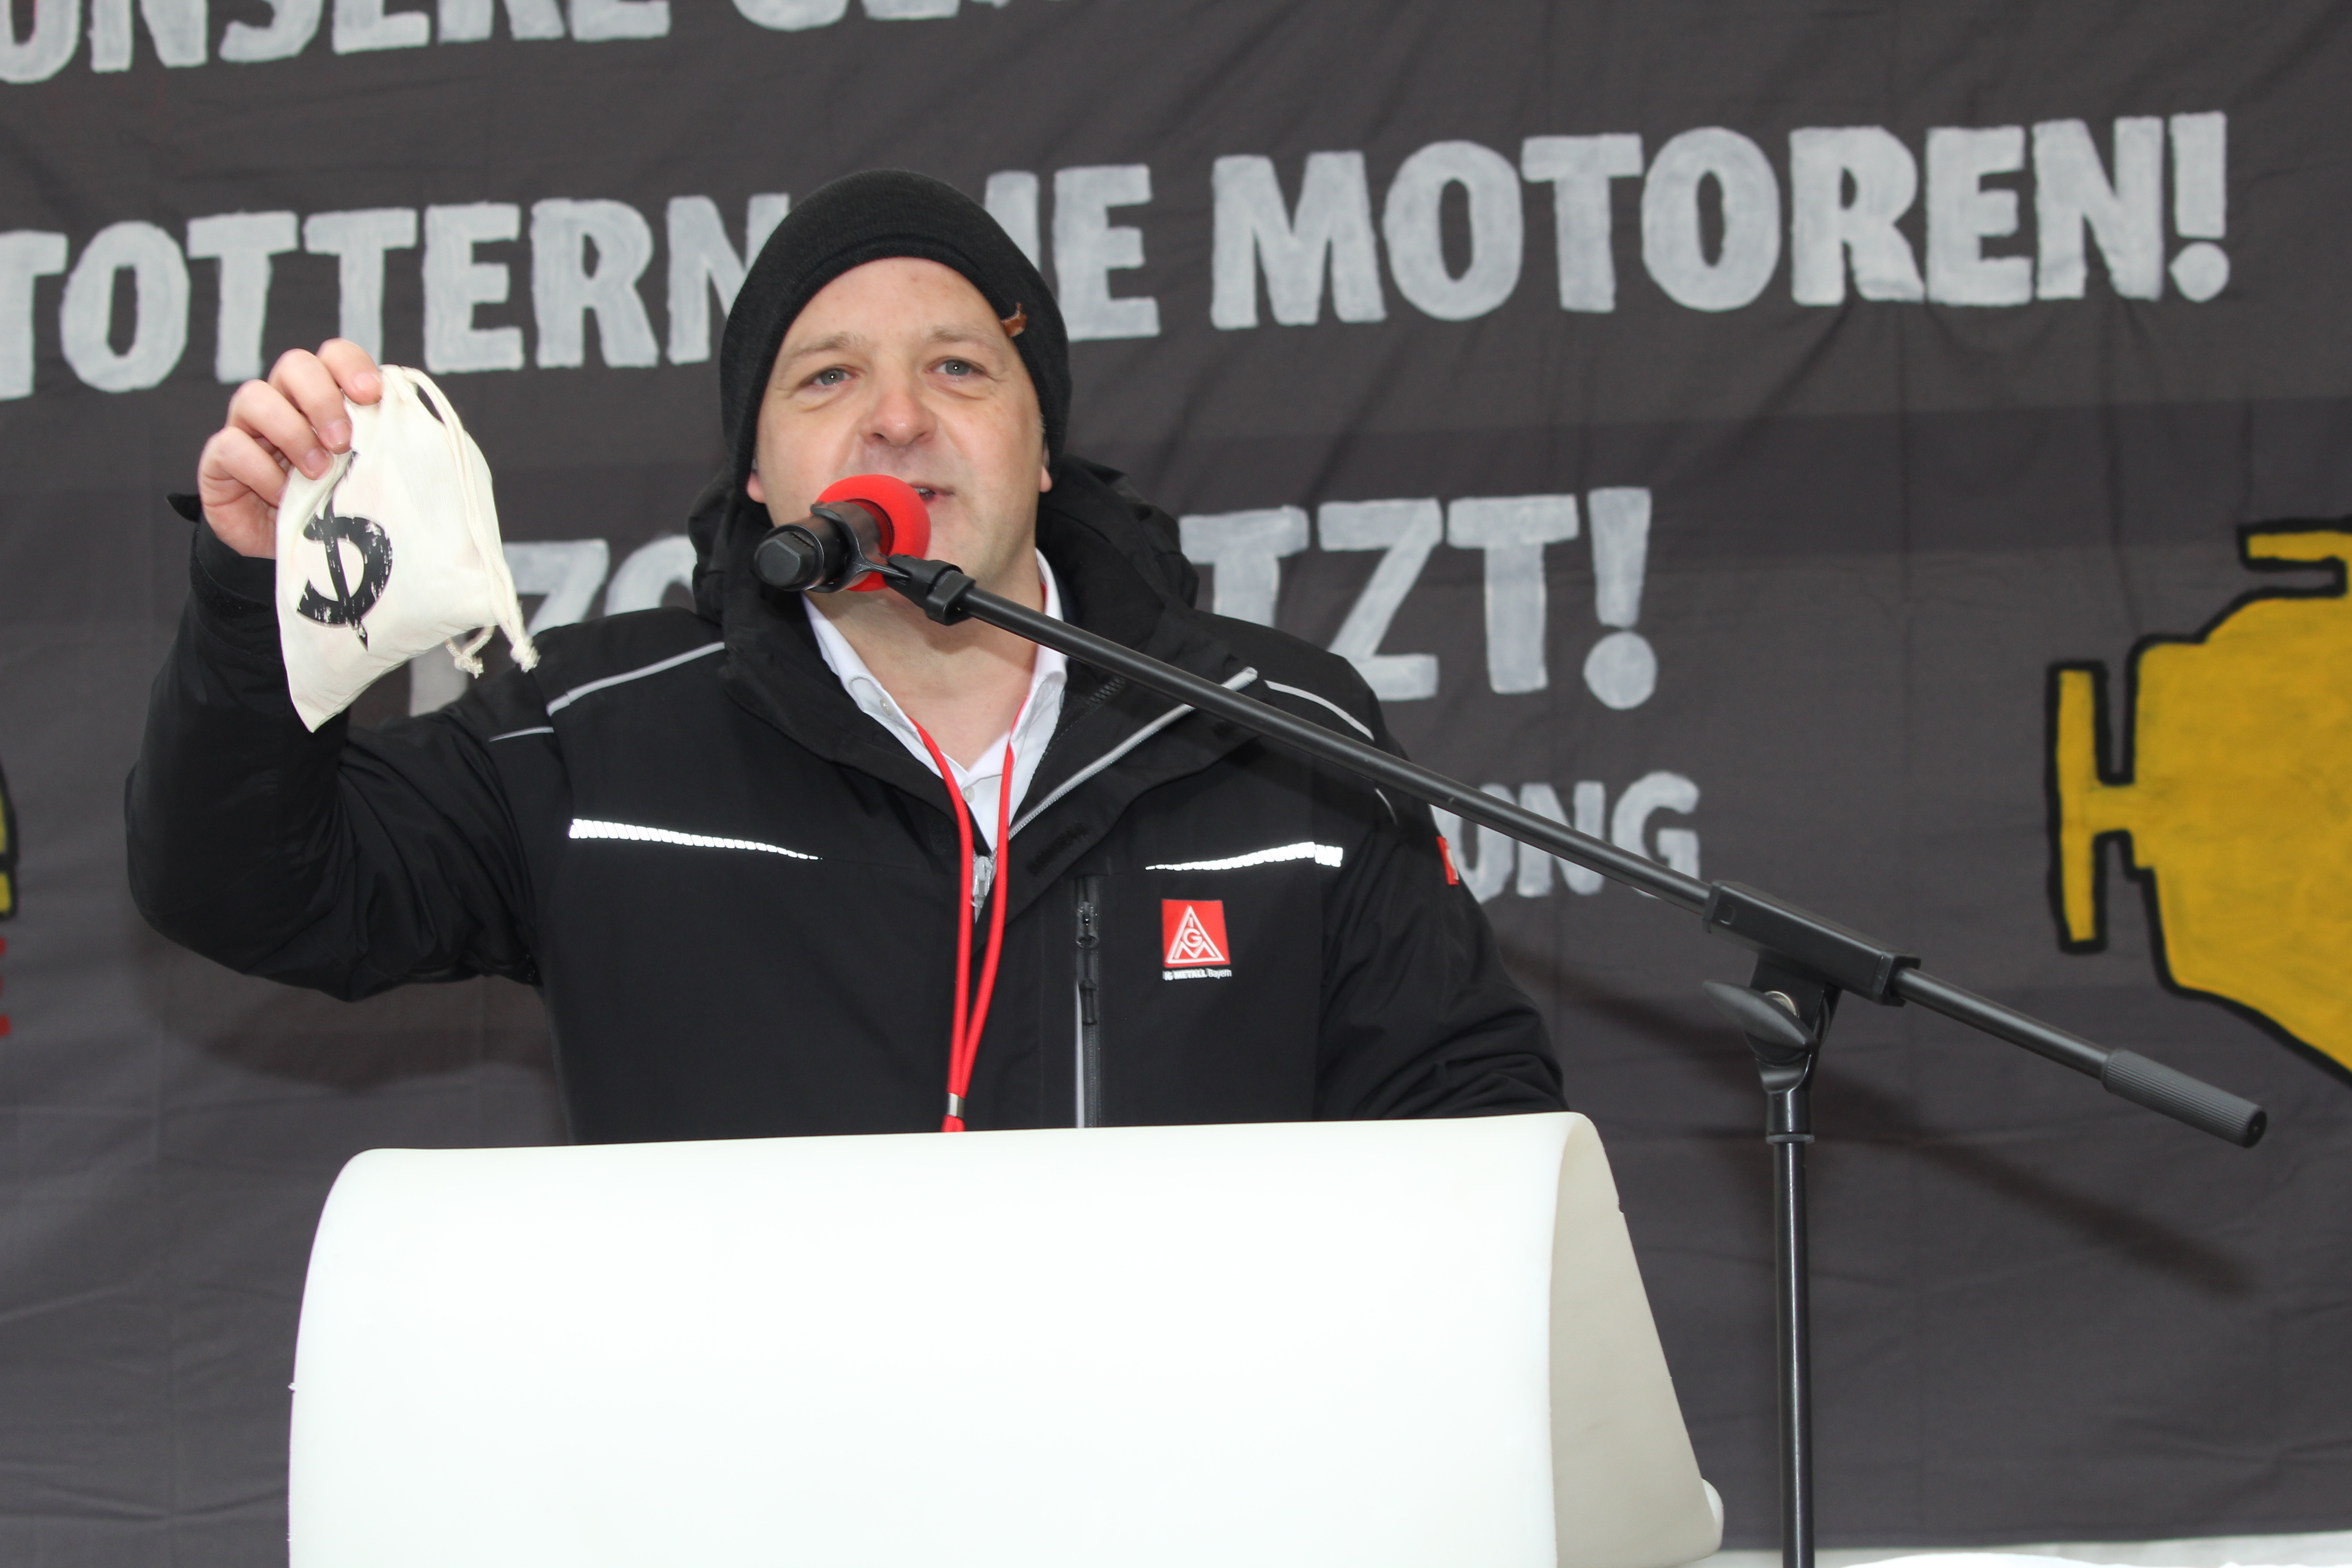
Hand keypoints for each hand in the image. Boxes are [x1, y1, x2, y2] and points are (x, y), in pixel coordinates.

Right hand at [196, 340, 382, 557]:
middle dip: (322, 398)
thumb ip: (388, 452)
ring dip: (291, 432)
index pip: (334, 356)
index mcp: (326, 397)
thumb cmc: (341, 507)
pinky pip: (230, 445)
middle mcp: (284, 401)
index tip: (371, 395)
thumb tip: (427, 439)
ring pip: (254, 396)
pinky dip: (259, 470)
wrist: (300, 552)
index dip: (351, 366)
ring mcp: (247, 427)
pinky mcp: (219, 460)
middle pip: (295, 365)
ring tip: (318, 472)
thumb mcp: (370, 478)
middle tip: (342, 441)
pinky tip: (283, 495)